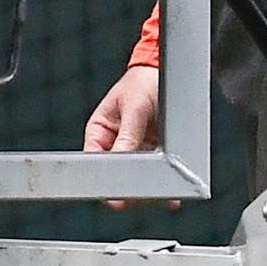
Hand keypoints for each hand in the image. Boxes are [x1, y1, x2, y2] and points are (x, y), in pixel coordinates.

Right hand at [84, 62, 164, 209]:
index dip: (106, 181)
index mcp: (99, 133)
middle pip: (117, 176)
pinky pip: (156, 171)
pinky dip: (163, 181)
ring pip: (137, 178)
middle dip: (131, 187)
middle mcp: (114, 144)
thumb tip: (121, 162)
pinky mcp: (153, 151)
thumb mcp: (134, 107)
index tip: (118, 195)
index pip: (96, 165)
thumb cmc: (143, 81)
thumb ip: (128, 135)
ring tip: (161, 192)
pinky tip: (170, 191)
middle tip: (145, 195)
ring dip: (149, 186)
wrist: (167, 70)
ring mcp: (135, 149)